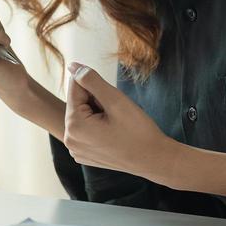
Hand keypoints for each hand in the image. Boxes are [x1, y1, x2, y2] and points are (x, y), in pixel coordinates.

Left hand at [63, 61, 175, 181]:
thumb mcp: (115, 100)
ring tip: (116, 125)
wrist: (154, 159)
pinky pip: (86, 129)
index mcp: (74, 126)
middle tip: (116, 115)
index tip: (112, 103)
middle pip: (78, 102)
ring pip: (83, 114)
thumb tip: (73, 66)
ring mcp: (76, 149)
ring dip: (98, 112)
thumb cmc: (139, 131)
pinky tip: (113, 134)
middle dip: (97, 101)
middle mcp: (70, 140)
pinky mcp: (84, 154)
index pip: (75, 87)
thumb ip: (91, 80)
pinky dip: (98, 125)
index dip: (97, 88)